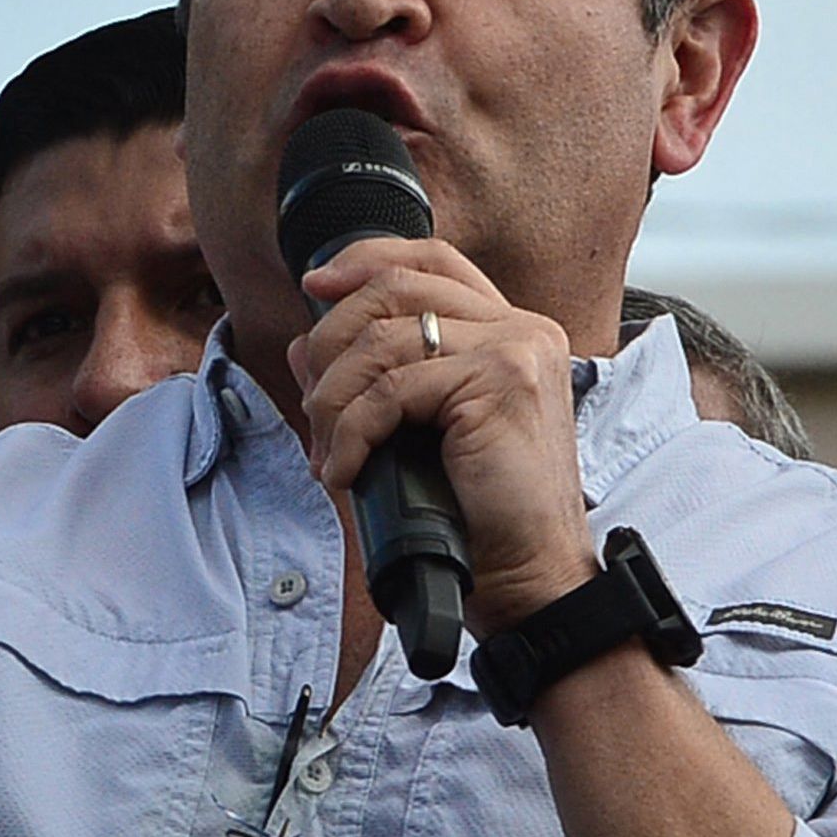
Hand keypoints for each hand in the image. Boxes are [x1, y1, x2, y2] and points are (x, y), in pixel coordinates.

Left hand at [291, 238, 598, 635]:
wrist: (532, 576)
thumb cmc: (483, 515)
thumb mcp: (419, 433)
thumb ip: (373, 379)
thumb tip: (304, 345)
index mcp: (512, 331)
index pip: (432, 260)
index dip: (366, 260)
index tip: (315, 287)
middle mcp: (522, 329)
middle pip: (397, 287)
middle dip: (332, 343)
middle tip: (314, 407)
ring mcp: (516, 350)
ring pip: (383, 340)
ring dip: (334, 399)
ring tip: (330, 450)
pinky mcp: (501, 383)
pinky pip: (390, 391)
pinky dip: (352, 433)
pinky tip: (348, 471)